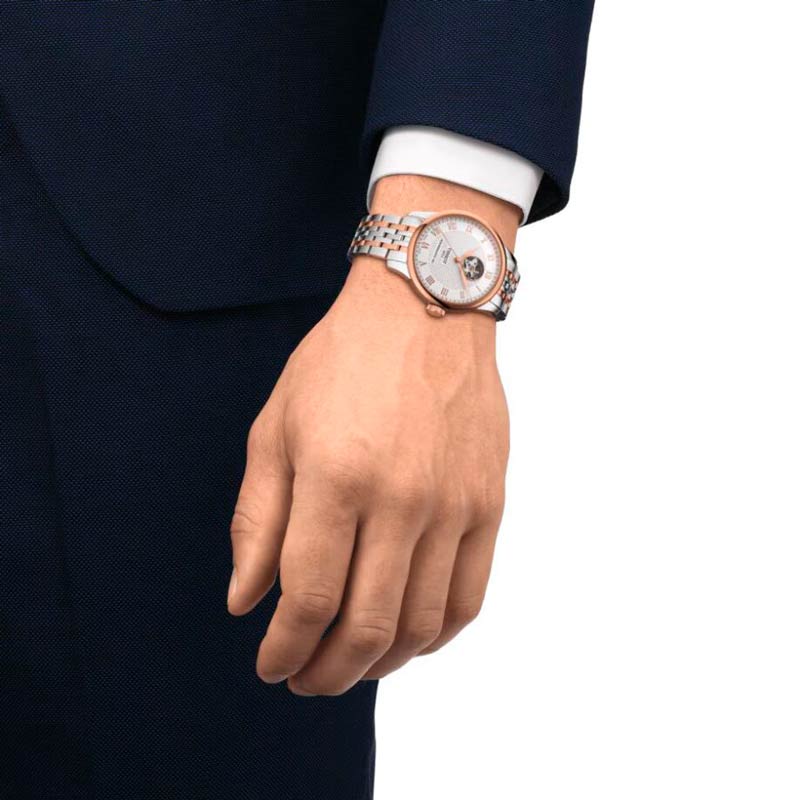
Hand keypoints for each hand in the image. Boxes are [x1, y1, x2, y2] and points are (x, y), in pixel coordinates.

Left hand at [228, 176, 518, 695]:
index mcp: (335, 478)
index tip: (270, 664)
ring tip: (352, 664)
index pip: (307, 600)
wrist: (426, 308)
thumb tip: (245, 601)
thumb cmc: (341, 362)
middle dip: (326, 672)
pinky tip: (409, 638)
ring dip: (380, 663)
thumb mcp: (276, 427)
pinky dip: (436, 635)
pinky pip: (467, 597)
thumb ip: (258, 519)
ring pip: (420, 624)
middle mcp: (400, 500)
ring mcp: (454, 505)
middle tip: (305, 680)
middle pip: (365, 626)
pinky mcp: (488, 504)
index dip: (283, 649)